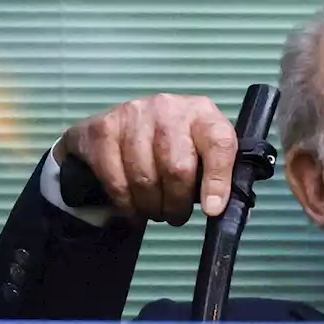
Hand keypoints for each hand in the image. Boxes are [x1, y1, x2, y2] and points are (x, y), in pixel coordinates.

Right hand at [56, 94, 236, 223]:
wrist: (127, 125)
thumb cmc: (174, 144)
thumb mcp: (204, 152)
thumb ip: (217, 174)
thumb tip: (215, 207)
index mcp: (203, 113)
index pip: (219, 144)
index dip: (217, 181)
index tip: (212, 209)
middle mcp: (169, 108)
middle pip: (177, 168)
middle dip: (176, 203)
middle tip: (175, 215)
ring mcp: (133, 115)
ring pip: (145, 178)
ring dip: (150, 206)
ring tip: (154, 210)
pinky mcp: (103, 129)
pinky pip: (116, 179)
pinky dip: (125, 202)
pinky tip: (132, 205)